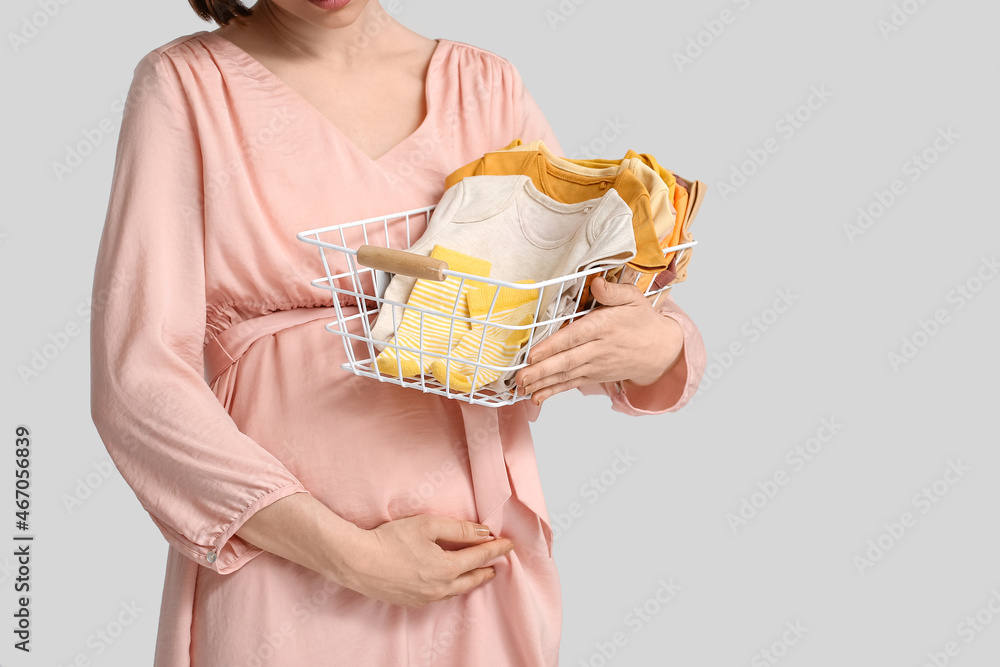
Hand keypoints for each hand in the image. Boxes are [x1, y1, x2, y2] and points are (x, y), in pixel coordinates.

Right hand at [339, 514, 513, 607]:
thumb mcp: (428, 525)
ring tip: (481, 573)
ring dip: (472, 580)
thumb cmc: (390, 539)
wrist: (357, 562)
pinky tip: (451, 584)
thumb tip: (484, 533)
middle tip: (499, 561)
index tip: (509, 543)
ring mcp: (426, 598)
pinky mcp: (412, 602)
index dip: (497, 548)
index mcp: (447, 568)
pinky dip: (454, 588)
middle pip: (473, 578)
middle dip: (488, 568)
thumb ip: (459, 529)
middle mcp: (440, 587)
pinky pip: (442, 596)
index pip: (480, 556)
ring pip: (458, 590)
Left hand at [514, 276, 683, 404]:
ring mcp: (596, 365)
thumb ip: (613, 291)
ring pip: (566, 374)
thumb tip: (597, 282)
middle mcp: (599, 349)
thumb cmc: (642, 322)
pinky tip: (536, 396)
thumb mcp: (634, 299)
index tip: (534, 353)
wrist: (660, 351)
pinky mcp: (594, 376)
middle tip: (520, 376)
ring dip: (542, 382)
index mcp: (605, 326)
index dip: (554, 346)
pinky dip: (553, 391)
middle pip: (567, 360)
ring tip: (522, 386)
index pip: (576, 336)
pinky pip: (571, 384)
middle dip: (542, 369)